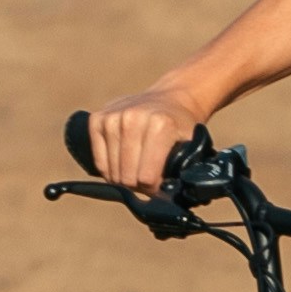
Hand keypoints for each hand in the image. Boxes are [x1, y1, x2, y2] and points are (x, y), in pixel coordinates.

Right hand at [79, 86, 206, 188]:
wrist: (169, 98)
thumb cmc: (181, 126)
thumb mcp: (193, 147)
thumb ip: (185, 170)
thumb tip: (171, 194)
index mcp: (160, 125)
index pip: (147, 177)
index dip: (155, 188)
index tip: (161, 185)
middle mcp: (133, 118)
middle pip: (127, 177)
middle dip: (139, 185)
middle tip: (149, 180)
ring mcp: (112, 117)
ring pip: (111, 172)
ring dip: (124, 178)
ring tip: (138, 170)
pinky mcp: (97, 119)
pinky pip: (99, 161)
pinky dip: (110, 169)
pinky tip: (124, 163)